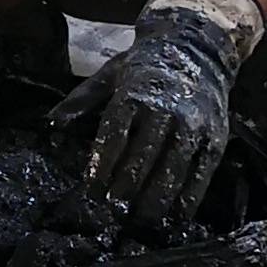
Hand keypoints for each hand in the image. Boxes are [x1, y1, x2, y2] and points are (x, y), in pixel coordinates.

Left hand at [80, 0, 264, 235]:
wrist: (198, 45)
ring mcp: (193, 125)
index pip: (114, 135)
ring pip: (172, 168)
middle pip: (142, 156)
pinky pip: (202, 173)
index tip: (91, 191)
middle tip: (113, 211)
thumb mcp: (110, 74)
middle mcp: (165, 110)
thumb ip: (81, 100)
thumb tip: (51, 122)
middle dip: (125, 187)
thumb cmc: (144, 66)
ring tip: (140, 221)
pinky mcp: (215, 137)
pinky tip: (175, 217)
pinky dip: (189, 198)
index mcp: (134, 94)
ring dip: (155, 199)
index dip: (101, 166)